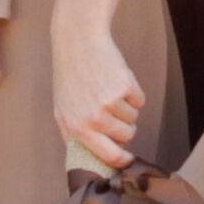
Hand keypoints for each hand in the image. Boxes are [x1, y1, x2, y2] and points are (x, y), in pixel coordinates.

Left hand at [50, 25, 144, 173]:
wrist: (78, 43)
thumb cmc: (70, 78)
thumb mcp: (62, 110)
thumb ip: (76, 136)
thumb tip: (91, 160)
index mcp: (77, 128)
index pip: (108, 155)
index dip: (122, 160)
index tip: (129, 159)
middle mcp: (94, 118)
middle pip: (127, 136)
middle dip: (125, 127)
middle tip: (111, 110)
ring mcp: (110, 102)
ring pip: (134, 117)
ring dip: (126, 106)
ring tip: (108, 90)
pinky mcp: (126, 86)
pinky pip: (140, 100)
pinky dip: (133, 92)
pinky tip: (116, 79)